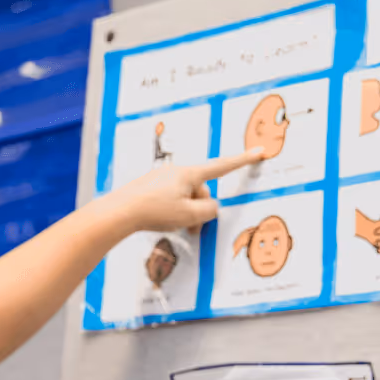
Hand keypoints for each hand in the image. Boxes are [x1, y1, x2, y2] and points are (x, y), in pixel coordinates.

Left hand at [106, 148, 264, 235]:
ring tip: (178, 229)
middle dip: (201, 210)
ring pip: (186, 197)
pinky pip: (172, 199)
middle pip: (202, 190)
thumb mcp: (189, 215)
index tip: (260, 151)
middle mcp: (177, 172)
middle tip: (193, 228)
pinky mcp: (152, 188)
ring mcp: (163, 179)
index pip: (223, 166)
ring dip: (187, 214)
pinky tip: (164, 222)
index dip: (243, 160)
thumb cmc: (154, 211)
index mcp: (189, 174)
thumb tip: (210, 207)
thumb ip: (208, 211)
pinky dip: (174, 212)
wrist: (120, 211)